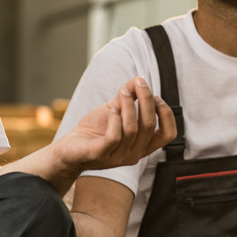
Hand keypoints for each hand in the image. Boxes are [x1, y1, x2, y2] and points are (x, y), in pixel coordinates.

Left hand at [55, 77, 175, 172]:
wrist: (68, 148)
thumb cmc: (94, 131)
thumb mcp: (114, 111)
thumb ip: (128, 97)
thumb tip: (139, 79)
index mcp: (142, 146)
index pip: (168, 134)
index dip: (166, 114)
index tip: (156, 96)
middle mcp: (134, 155)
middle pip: (149, 126)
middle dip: (146, 100)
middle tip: (138, 83)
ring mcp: (118, 157)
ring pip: (132, 129)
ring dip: (128, 105)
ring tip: (121, 91)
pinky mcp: (100, 155)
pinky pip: (114, 137)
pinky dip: (114, 120)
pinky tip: (110, 110)